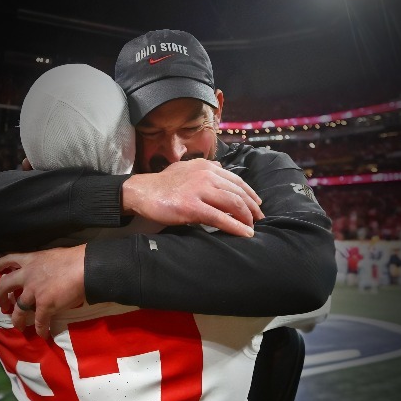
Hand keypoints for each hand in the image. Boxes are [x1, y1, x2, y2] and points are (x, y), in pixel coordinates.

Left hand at [0, 244, 86, 337]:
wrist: (84, 267)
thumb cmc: (74, 258)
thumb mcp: (53, 256)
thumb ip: (44, 265)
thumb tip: (48, 273)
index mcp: (31, 260)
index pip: (10, 259)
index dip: (1, 265)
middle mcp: (27, 276)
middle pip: (4, 286)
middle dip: (0, 296)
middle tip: (1, 304)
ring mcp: (34, 292)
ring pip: (18, 309)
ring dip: (16, 319)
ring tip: (17, 325)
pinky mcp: (44, 305)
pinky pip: (39, 321)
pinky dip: (40, 329)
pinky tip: (42, 334)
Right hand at [122, 159, 263, 236]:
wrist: (142, 191)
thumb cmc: (163, 183)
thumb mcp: (185, 168)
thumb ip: (204, 168)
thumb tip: (222, 168)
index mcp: (206, 166)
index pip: (236, 180)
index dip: (250, 194)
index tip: (257, 205)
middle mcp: (206, 175)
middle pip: (238, 192)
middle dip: (252, 207)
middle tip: (259, 219)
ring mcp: (199, 190)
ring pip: (233, 204)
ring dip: (246, 217)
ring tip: (252, 227)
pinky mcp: (192, 207)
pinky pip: (220, 218)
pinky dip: (236, 227)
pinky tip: (245, 233)